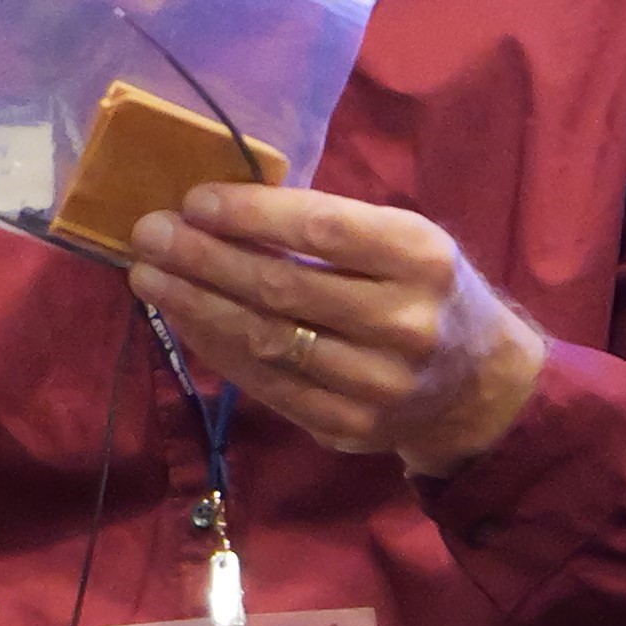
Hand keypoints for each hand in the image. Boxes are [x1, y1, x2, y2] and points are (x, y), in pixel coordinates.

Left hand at [127, 184, 549, 474]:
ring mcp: (375, 383)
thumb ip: (334, 227)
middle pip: (282, 289)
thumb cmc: (425, 293)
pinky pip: (265, 384)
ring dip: (195, 305)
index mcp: (421, 258)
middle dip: (203, 259)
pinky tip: (182, 319)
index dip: (251, 214)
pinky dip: (215, 348)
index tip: (195, 200)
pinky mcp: (347, 425)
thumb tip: (224, 207)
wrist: (477, 388)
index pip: (323, 230)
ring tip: (148, 276)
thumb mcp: (405, 242)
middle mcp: (403, 322)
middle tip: (149, 234)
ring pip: (265, 341)